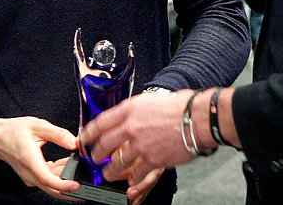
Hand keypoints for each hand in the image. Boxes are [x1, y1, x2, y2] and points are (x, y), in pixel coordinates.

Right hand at [0, 116, 80, 199]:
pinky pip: (47, 180)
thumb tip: (74, 143)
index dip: (64, 185)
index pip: (48, 180)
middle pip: (52, 188)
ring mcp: (30, 176)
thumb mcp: (38, 125)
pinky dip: (58, 175)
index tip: (77, 185)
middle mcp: (29, 173)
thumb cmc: (14, 131)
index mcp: (30, 161)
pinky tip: (66, 163)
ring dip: (65, 179)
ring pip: (51, 185)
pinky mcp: (31, 176)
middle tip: (87, 183)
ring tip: (77, 166)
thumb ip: (58, 134)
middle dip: (70, 189)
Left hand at [79, 91, 195, 200]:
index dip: (89, 132)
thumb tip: (129, 116)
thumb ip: (136, 110)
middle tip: (94, 159)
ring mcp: (140, 145)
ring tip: (108, 174)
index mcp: (130, 109)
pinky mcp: (152, 160)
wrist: (198, 117)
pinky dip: (132, 179)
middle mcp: (131, 126)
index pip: (101, 122)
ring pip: (116, 163)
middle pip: (103, 144)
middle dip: (96, 155)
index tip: (84, 138)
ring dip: (110, 171)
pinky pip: (136, 174)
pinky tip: (131, 181)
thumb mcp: (151, 100)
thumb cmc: (180, 106)